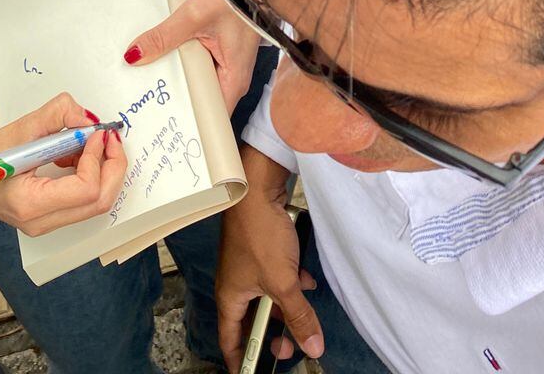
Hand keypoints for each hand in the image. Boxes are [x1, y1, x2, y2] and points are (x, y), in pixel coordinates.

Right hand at [0, 93, 128, 235]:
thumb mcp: (21, 127)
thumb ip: (57, 115)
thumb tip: (89, 119)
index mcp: (29, 204)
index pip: (85, 190)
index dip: (97, 159)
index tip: (96, 133)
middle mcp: (40, 222)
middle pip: (98, 202)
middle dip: (113, 167)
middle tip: (109, 138)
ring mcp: (46, 225)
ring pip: (95, 204)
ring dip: (102, 171)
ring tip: (87, 144)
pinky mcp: (50, 219)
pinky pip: (83, 202)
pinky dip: (90, 176)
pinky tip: (75, 156)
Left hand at [125, 0, 259, 113]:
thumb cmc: (235, 0)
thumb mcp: (194, 17)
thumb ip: (164, 37)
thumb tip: (136, 55)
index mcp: (234, 81)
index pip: (212, 118)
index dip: (188, 124)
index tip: (163, 125)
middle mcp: (233, 80)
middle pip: (202, 103)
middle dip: (175, 101)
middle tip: (146, 102)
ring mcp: (228, 68)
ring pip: (200, 85)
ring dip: (179, 81)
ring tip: (150, 82)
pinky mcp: (223, 56)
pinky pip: (202, 70)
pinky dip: (185, 66)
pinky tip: (167, 60)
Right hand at [217, 168, 323, 365]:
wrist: (257, 189)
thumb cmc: (259, 234)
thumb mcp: (283, 283)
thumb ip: (299, 317)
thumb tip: (313, 347)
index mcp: (230, 297)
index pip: (230, 339)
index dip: (240, 358)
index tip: (249, 372)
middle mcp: (235, 284)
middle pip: (253, 320)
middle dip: (274, 333)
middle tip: (290, 346)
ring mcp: (247, 266)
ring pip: (268, 297)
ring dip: (287, 305)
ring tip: (305, 310)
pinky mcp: (260, 250)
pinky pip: (275, 276)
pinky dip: (291, 281)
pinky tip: (306, 279)